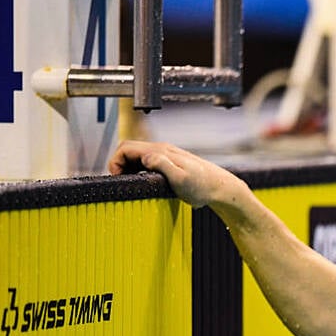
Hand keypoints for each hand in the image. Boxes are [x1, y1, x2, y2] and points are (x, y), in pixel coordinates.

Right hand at [108, 140, 245, 207]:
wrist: (220, 189)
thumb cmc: (203, 187)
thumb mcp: (181, 179)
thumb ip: (162, 165)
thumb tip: (145, 157)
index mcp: (161, 151)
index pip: (126, 147)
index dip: (115, 161)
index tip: (117, 177)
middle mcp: (162, 150)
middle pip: (129, 149)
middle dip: (119, 164)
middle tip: (122, 181)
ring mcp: (166, 156)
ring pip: (137, 156)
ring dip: (128, 168)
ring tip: (132, 183)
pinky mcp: (170, 163)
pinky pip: (146, 162)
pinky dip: (138, 170)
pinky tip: (144, 183)